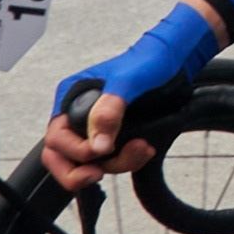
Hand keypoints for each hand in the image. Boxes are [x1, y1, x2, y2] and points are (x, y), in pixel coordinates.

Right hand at [47, 0, 223, 180]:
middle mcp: (79, 115)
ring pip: (92, 164)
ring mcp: (98, 129)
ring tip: (142, 149)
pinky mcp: (117, 137)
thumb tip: (97, 145)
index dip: (75, 151)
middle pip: (63, 158)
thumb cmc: (149, 60)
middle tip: (99, 174)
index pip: (56, 138)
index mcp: (72, 98)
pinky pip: (113, 161)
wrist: (177, 60)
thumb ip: (109, 110)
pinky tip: (146, 149)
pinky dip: (129, 161)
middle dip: (80, 172)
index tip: (101, 151)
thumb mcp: (128, 81)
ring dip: (117, 164)